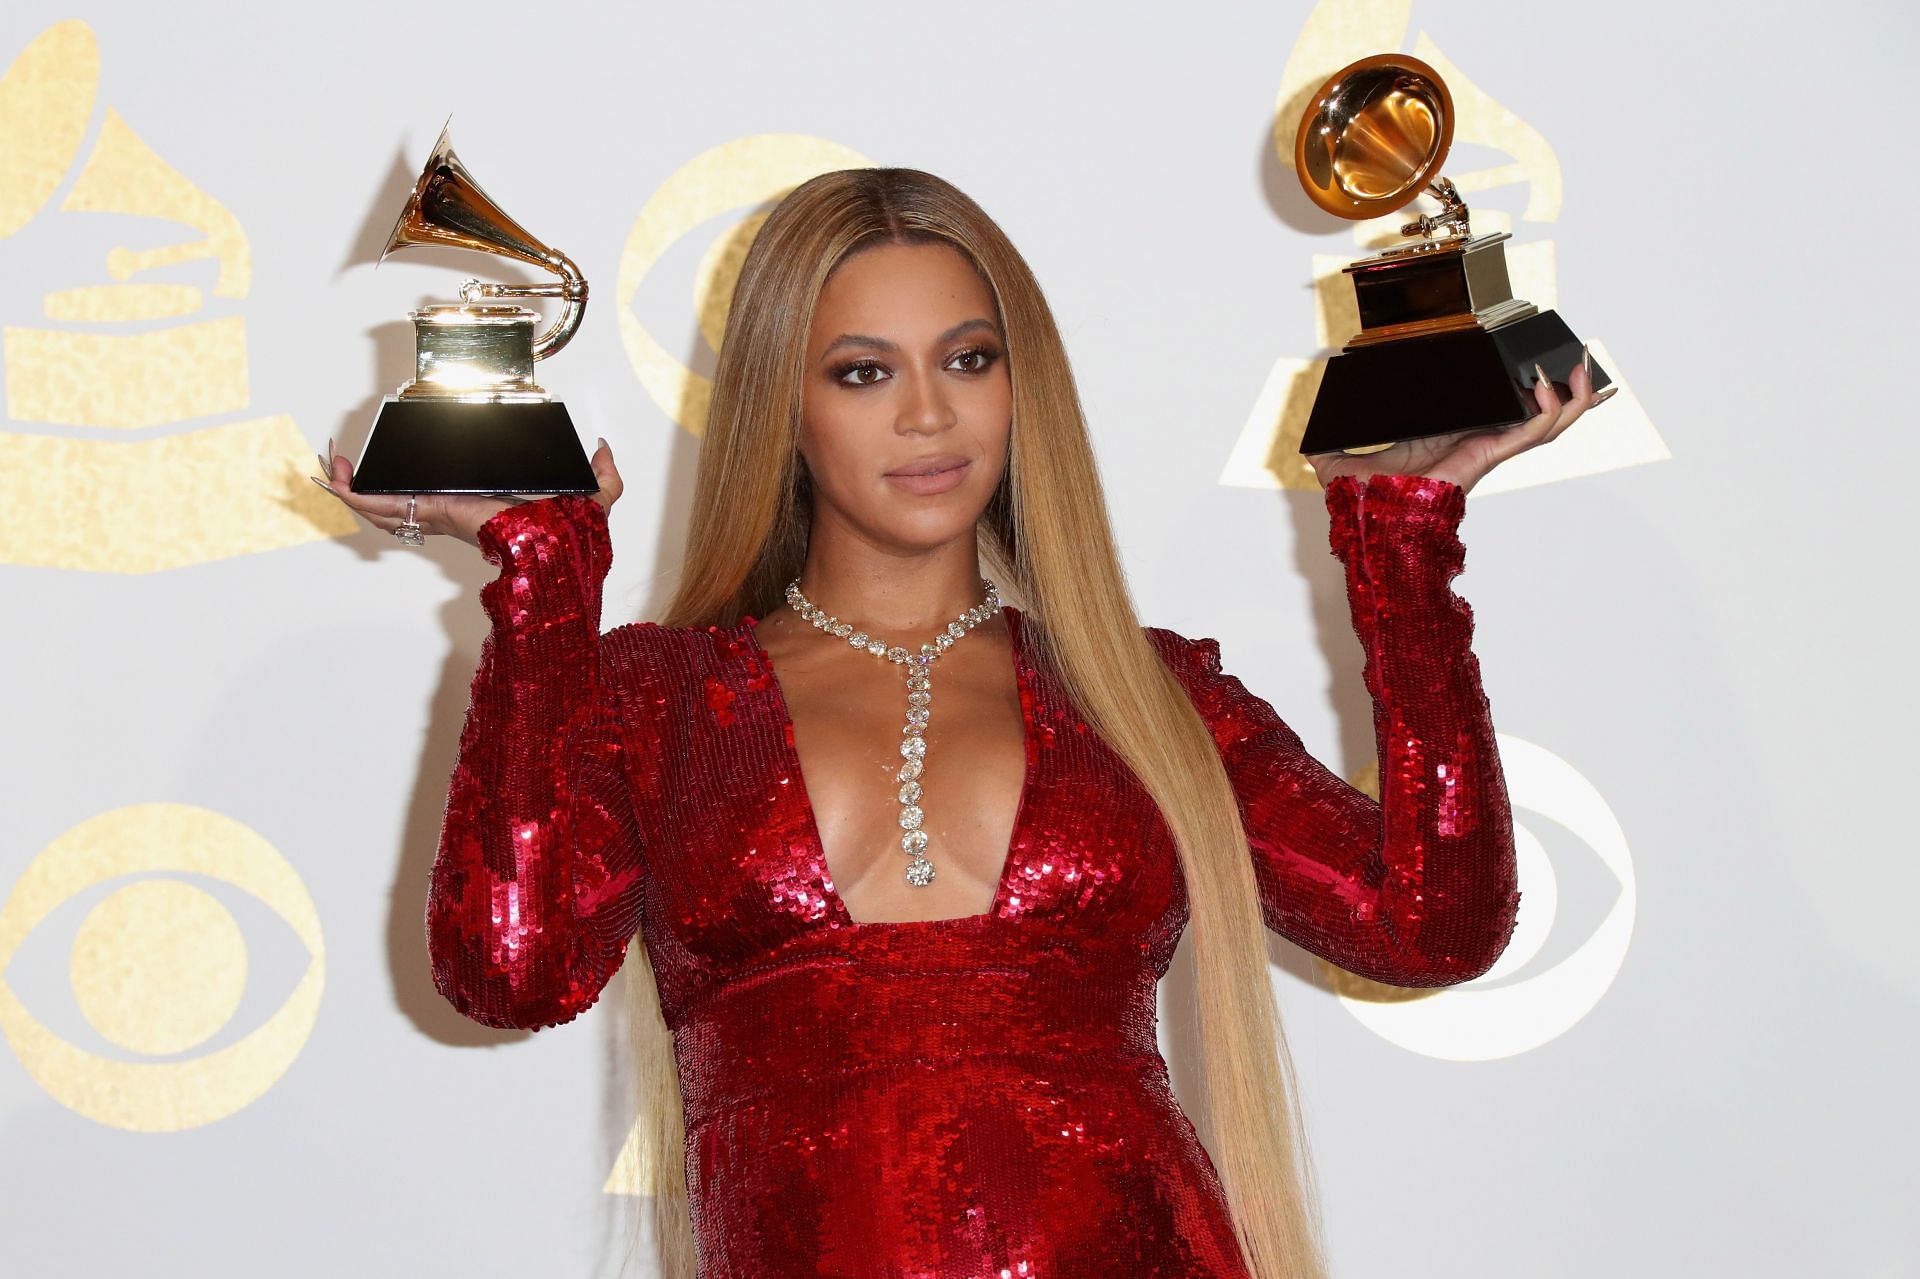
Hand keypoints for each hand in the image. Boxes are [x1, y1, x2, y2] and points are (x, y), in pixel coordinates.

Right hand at [310, 436, 624, 548]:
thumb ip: (603, 474)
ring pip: (386, 506)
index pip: (437, 501)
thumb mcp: (595, 497)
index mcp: (481, 509)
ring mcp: (441, 515)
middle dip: (367, 487)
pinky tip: (338, 479)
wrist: (560, 552)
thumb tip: (602, 448)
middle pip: (400, 504)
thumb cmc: (575, 538)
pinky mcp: (436, 511)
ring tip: (329, 466)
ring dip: (353, 487)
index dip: (411, 488)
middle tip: (343, 466)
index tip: (389, 468)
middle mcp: (455, 514)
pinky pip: (388, 506)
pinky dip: (358, 493)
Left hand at [1304, 349, 1617, 495]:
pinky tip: (1552, 385)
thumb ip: (1327, 446)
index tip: (1541, 365)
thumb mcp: (1340, 461)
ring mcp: (1487, 449)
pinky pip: (1532, 431)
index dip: (1522, 393)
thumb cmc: (1365, 500)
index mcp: (1452, 438)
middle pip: (1535, 415)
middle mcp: (1476, 442)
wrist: (1373, 521)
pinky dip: (1550, 409)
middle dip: (1564, 392)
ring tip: (1586, 369)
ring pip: (1546, 424)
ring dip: (1572, 398)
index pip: (1497, 412)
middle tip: (1581, 362)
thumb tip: (1307, 438)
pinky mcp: (1488, 455)